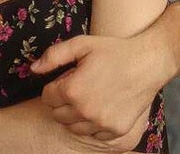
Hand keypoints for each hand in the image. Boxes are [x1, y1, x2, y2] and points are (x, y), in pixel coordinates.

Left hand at [32, 35, 157, 143]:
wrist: (146, 64)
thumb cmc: (111, 51)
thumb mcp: (79, 45)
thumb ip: (53, 56)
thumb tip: (33, 68)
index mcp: (73, 90)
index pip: (47, 97)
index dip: (53, 86)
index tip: (65, 79)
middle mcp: (86, 111)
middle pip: (57, 115)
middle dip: (61, 101)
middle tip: (74, 88)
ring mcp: (102, 124)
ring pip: (74, 127)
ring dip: (74, 115)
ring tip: (86, 97)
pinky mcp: (117, 130)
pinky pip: (94, 135)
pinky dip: (92, 124)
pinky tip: (99, 107)